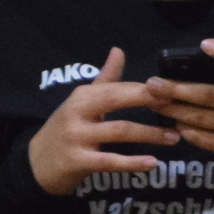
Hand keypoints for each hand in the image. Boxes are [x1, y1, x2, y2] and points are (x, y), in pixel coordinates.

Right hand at [27, 47, 174, 195]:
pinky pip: (110, 161)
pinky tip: (153, 163)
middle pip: (116, 100)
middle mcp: (78, 112)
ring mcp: (77, 137)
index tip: (172, 89)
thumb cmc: (66, 129)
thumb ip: (105, 79)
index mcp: (83, 96)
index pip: (118, 86)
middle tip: (176, 105)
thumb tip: (118, 50)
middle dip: (148, 100)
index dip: (146, 88)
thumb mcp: (82, 103)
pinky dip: (133, 163)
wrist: (36, 164)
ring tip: (174, 137)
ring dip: (149, 134)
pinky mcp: (77, 161)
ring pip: (119, 132)